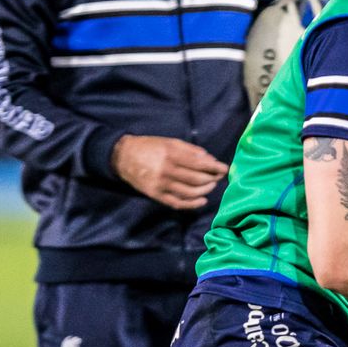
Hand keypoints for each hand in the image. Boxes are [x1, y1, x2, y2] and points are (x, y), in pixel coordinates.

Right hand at [110, 135, 228, 209]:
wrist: (123, 157)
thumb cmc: (148, 147)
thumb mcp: (169, 141)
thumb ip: (189, 149)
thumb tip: (208, 158)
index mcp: (171, 154)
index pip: (199, 163)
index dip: (214, 167)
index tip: (224, 168)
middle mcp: (167, 170)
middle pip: (196, 179)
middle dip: (212, 179)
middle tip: (219, 177)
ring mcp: (161, 185)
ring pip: (190, 192)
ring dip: (205, 190)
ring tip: (211, 186)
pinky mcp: (156, 195)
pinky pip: (178, 203)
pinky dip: (192, 204)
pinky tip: (202, 200)